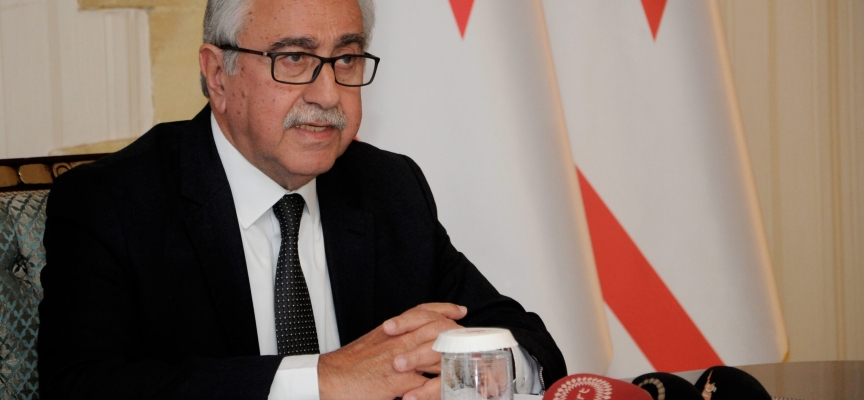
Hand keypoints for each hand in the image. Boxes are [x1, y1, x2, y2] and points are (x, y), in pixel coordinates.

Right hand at [317, 303, 466, 399]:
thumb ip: (392, 341)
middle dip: (457, 334)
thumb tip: (408, 343)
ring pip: (437, 354)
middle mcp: (398, 341)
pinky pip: (428, 383)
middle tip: (470, 339)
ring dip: (453, 360)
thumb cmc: (347, 366)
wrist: (329, 380)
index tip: (459, 311)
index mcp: (391, 331)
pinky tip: (449, 390)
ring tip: (466, 366)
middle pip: (437, 329)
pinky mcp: (400, 382)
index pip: (423, 312)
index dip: (444, 309)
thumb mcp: (372, 344)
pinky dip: (440, 387)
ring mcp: (400, 361)